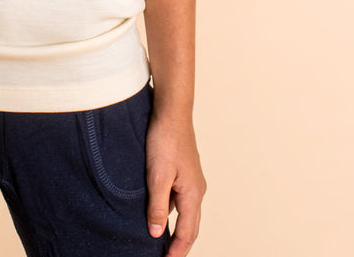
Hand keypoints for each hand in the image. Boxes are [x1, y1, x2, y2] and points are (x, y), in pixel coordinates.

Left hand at [146, 110, 205, 254]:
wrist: (171, 112)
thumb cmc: (165, 140)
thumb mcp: (157, 176)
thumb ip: (157, 206)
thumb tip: (157, 234)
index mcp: (193, 194)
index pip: (187, 233)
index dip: (177, 251)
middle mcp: (196, 190)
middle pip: (191, 226)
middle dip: (180, 244)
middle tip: (167, 256)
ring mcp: (192, 180)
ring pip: (185, 211)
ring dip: (176, 227)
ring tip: (161, 238)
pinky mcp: (184, 171)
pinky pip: (180, 198)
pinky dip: (172, 210)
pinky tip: (158, 209)